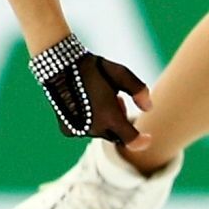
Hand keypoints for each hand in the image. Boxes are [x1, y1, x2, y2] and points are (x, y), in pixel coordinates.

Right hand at [33, 36, 152, 148]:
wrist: (60, 67)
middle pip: (116, 136)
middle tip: (119, 101)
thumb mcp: (122, 73)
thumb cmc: (95, 69)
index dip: (141, 141)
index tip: (148, 138)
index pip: (130, 140)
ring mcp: (78, 130)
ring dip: (106, 122)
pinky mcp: (67, 130)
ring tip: (102, 100)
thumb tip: (148, 108)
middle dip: (122, 123)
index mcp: (109, 116)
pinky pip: (86, 131)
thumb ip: (139, 90)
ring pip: (101, 133)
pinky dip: (91, 123)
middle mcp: (93, 128)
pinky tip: (88, 105)